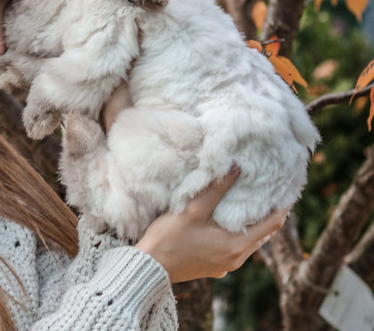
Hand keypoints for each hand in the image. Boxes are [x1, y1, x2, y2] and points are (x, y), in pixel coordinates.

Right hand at [134, 169, 287, 282]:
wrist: (149, 267)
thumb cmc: (170, 239)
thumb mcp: (193, 210)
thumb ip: (216, 188)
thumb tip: (237, 167)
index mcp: (237, 247)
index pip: (272, 225)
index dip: (281, 206)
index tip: (284, 189)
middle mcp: (235, 260)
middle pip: (262, 234)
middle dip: (265, 213)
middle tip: (266, 192)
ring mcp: (223, 266)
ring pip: (247, 242)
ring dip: (250, 224)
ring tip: (248, 204)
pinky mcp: (211, 267)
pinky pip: (233, 248)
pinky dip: (236, 233)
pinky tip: (225, 223)